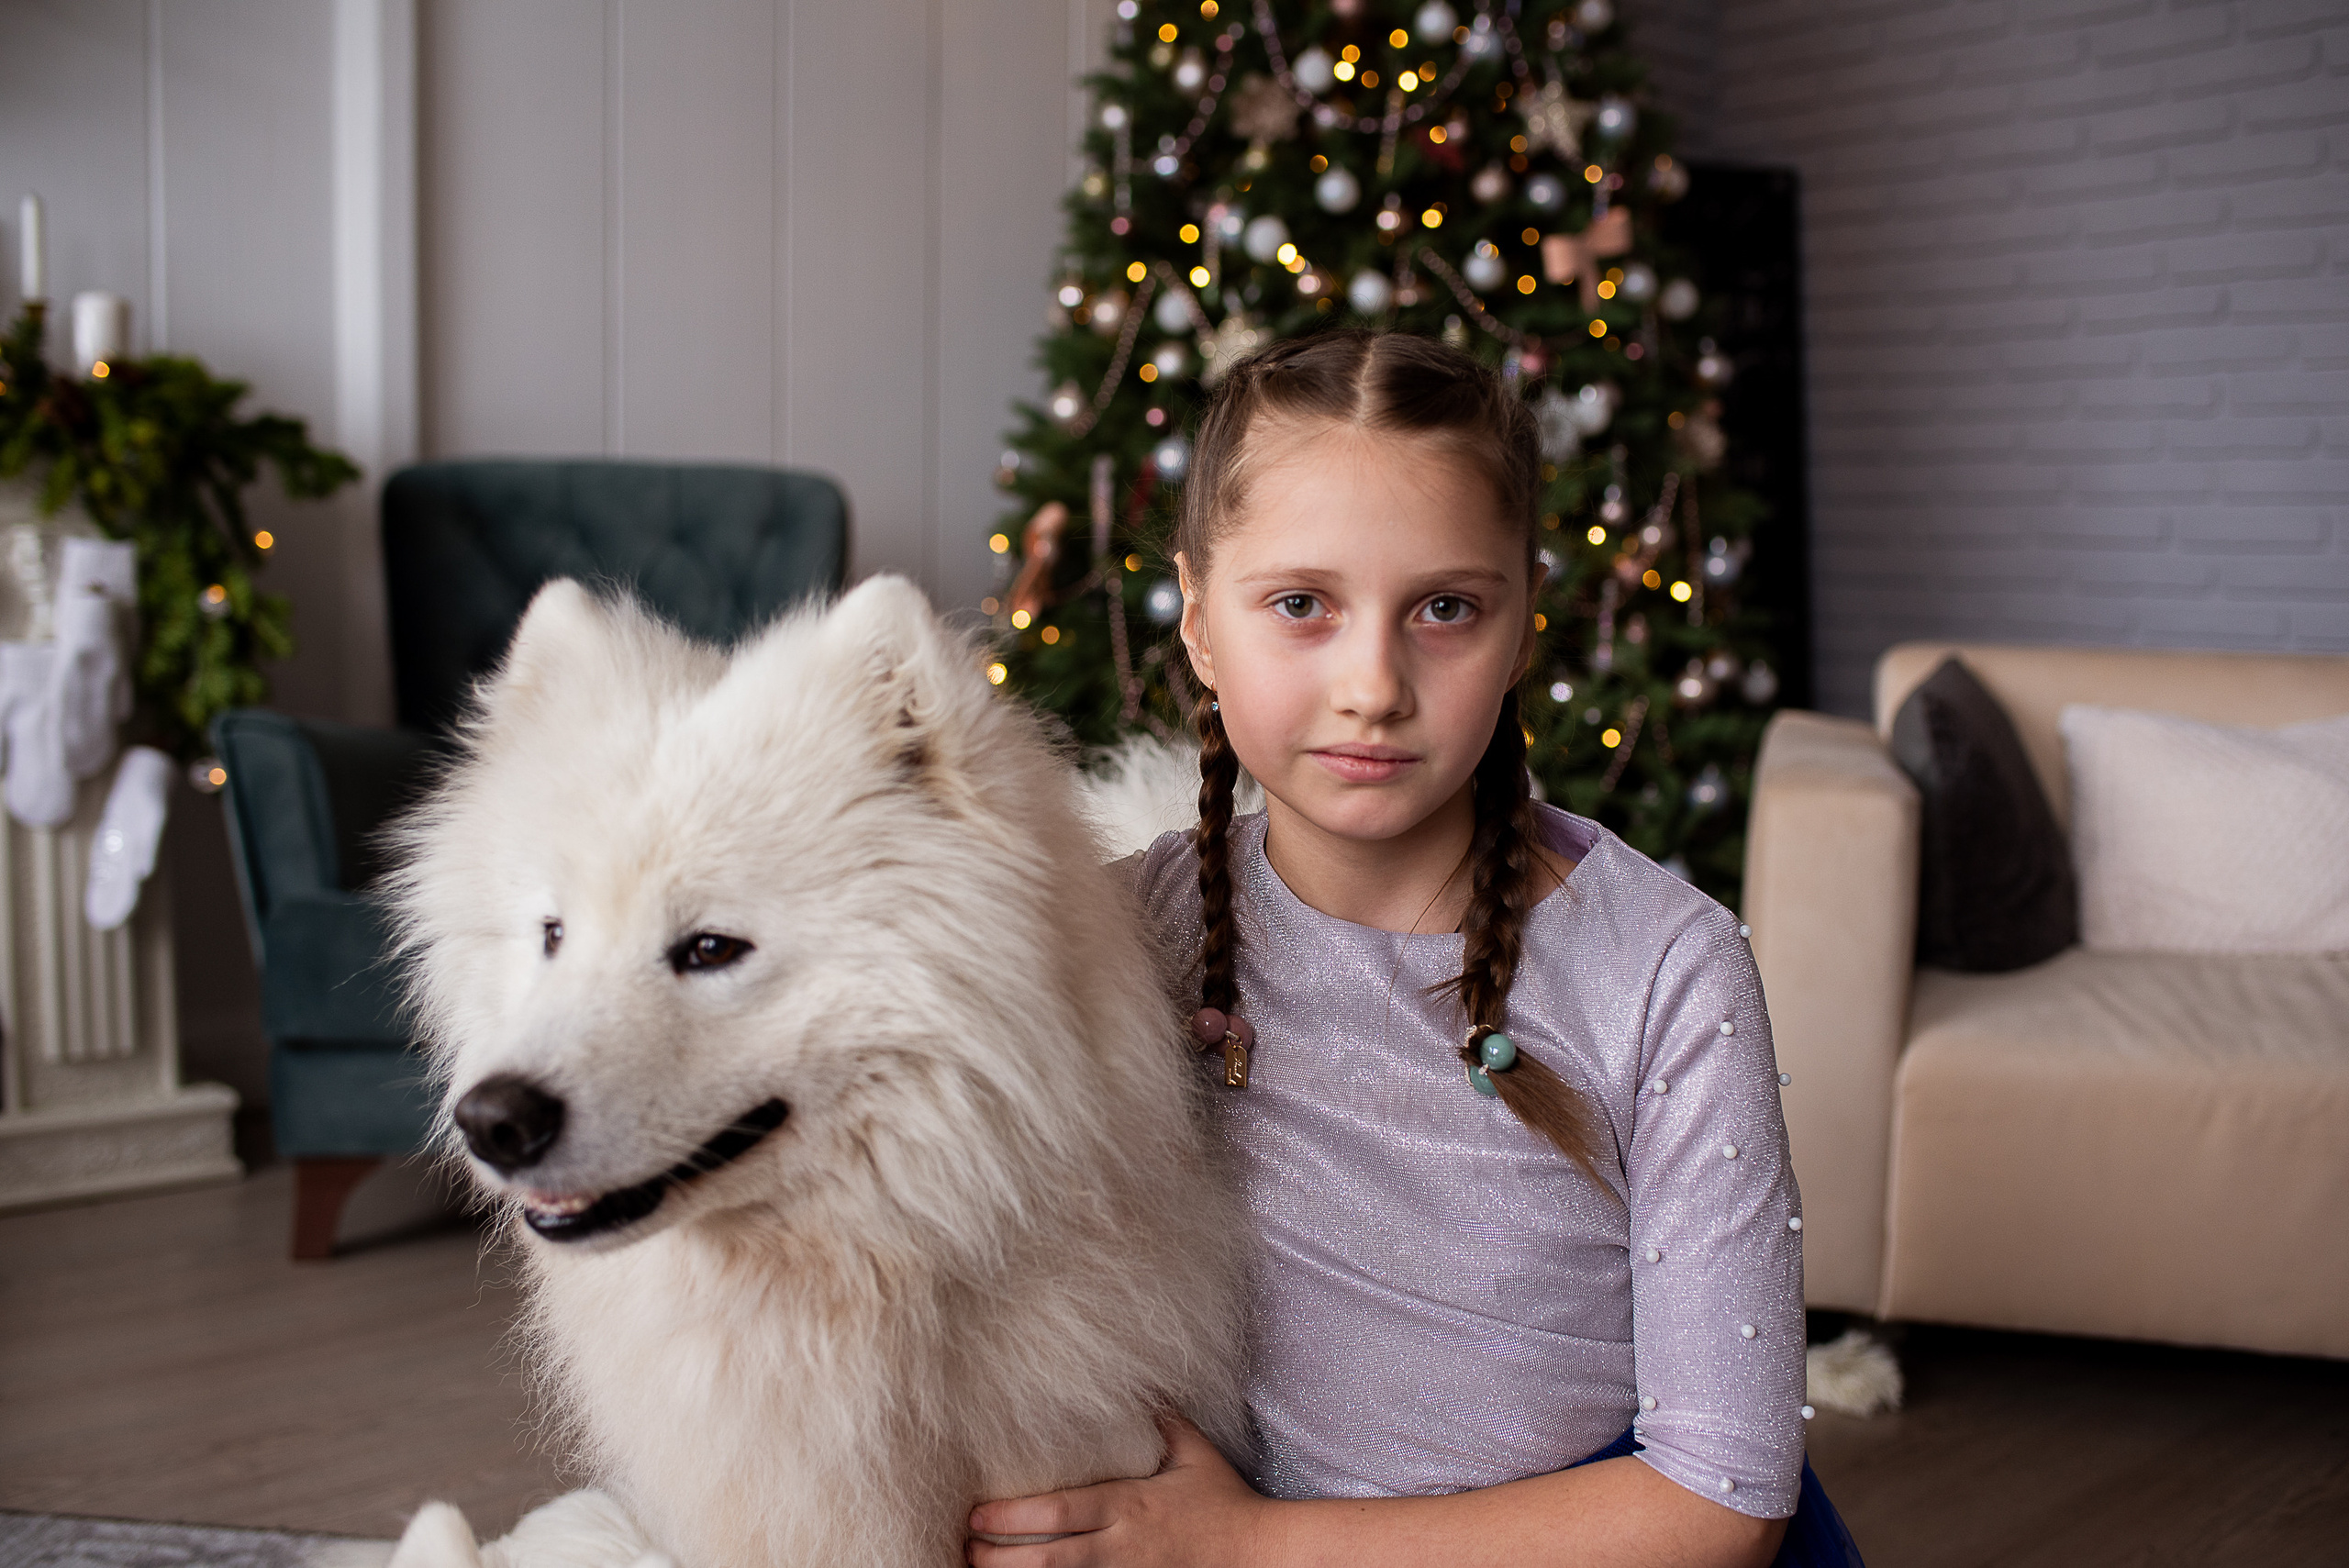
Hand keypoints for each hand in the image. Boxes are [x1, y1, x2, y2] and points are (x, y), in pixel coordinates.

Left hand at [967, 1415, 1272, 1567]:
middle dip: (999, 1558)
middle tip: (965, 1549)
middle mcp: (1122, 1547)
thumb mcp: (1195, 1452)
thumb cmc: (1226, 1501)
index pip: (1059, 1512)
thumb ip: (1163, 1421)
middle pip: (1048, 1558)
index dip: (1011, 1516)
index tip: (976, 1514)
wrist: (1263, 1554)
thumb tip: (1141, 1388)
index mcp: (1129, 1505)